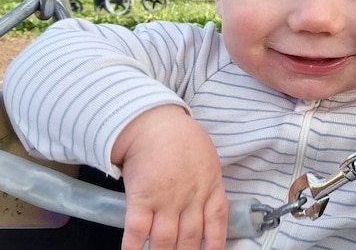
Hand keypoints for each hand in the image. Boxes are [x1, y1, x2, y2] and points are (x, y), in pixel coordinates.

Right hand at [112, 105, 228, 249]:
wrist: (154, 123)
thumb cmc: (181, 138)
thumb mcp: (207, 160)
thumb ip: (208, 185)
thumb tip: (206, 207)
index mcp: (210, 188)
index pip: (217, 223)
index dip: (215, 245)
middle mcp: (190, 198)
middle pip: (190, 239)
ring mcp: (166, 200)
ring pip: (166, 241)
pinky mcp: (141, 198)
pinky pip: (138, 230)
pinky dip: (134, 248)